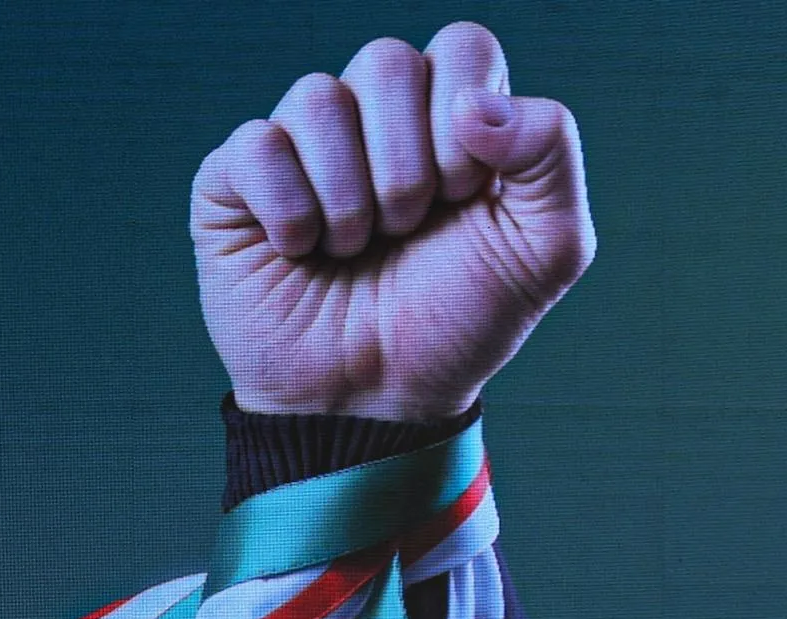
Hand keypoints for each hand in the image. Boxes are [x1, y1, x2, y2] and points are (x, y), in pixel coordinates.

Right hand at [192, 22, 593, 420]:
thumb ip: (552, 148)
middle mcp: (371, 119)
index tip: (466, 196)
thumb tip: (476, 103)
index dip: (466, 119)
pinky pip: (255, 145)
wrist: (375, 404)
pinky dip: (289, 210)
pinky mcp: (234, 183)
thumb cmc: (455, 325)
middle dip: (407, 164)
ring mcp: (298, 146)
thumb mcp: (546, 247)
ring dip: (349, 194)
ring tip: (352, 248)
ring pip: (315, 97)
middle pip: (385, 62)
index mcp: (448, 116)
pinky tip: (300, 251)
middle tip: (406, 230)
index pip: (461, 47)